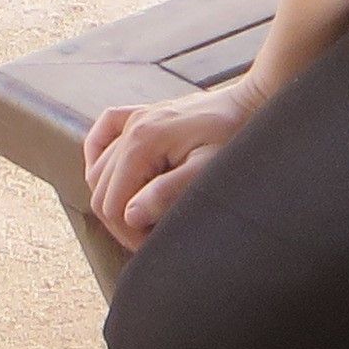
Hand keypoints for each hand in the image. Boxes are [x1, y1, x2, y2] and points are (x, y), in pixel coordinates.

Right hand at [84, 73, 270, 247]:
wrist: (251, 104)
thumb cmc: (234, 137)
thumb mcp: (206, 170)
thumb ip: (168, 193)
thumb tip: (130, 216)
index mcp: (143, 142)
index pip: (113, 205)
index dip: (128, 233)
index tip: (153, 245)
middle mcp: (131, 128)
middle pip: (101, 192)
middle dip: (122, 222)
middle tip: (151, 237)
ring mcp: (133, 119)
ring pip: (98, 171)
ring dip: (114, 198)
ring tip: (144, 215)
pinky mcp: (140, 115)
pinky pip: (102, 134)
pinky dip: (98, 157)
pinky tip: (110, 175)